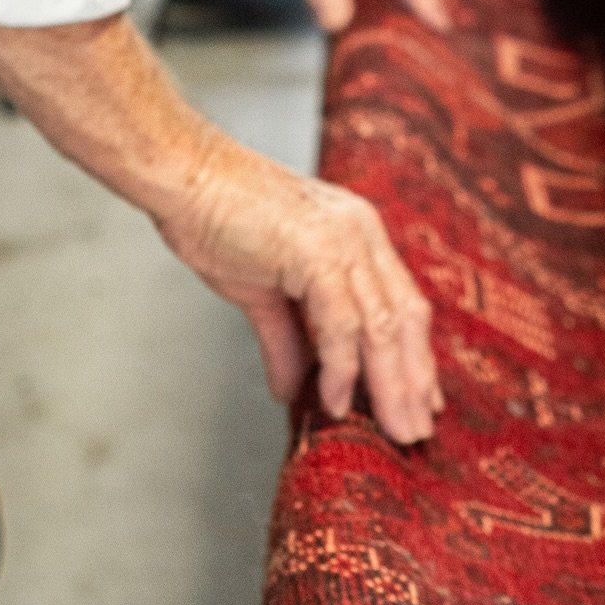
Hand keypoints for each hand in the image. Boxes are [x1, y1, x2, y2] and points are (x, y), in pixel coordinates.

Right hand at [158, 132, 442, 442]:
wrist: (183, 173)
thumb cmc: (216, 219)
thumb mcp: (261, 289)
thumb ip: (287, 339)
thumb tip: (296, 390)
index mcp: (359, 235)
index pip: (403, 303)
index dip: (415, 355)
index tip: (421, 398)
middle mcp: (363, 235)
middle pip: (406, 318)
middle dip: (414, 380)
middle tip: (417, 430)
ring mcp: (344, 240)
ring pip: (383, 325)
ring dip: (391, 384)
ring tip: (395, 429)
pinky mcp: (316, 251)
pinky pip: (341, 322)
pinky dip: (343, 368)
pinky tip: (338, 402)